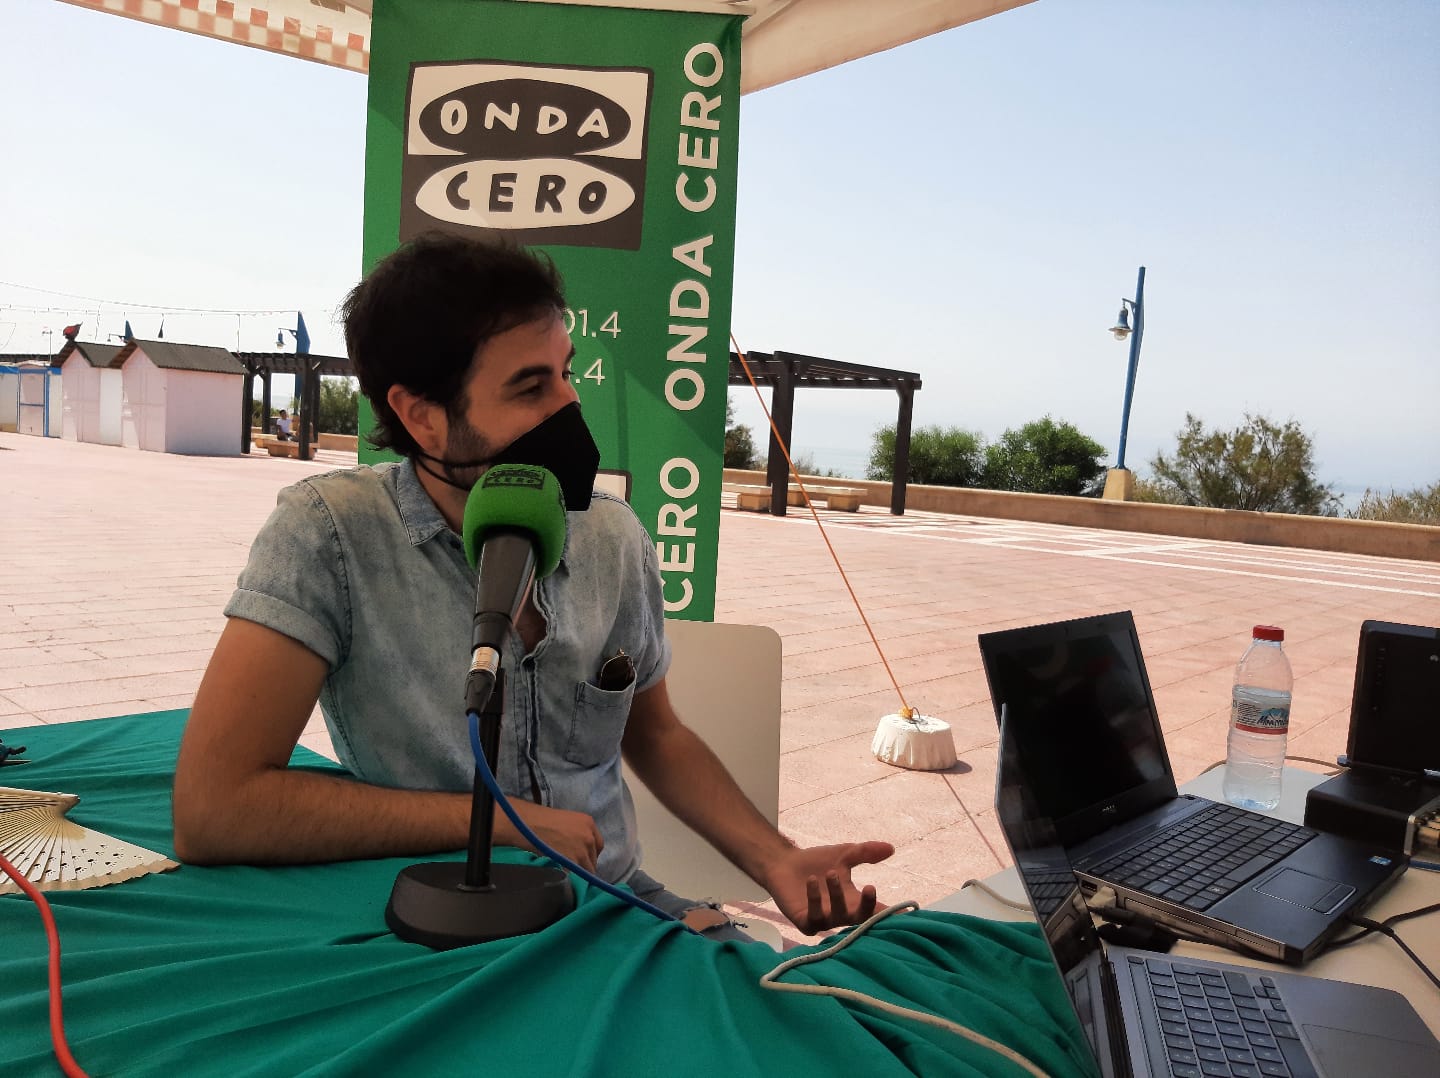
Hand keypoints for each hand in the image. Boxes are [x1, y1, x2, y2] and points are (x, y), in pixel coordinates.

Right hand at [500, 802, 604, 873]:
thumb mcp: (567, 821)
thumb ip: (577, 833)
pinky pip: (577, 875)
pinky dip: (572, 877)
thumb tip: (579, 848)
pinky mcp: (573, 862)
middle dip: (585, 863)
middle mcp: (589, 836)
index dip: (591, 852)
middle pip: (594, 857)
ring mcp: (582, 850)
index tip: (583, 857)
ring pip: (587, 869)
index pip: (598, 844)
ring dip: (579, 872)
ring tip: (568, 872)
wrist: (529, 825)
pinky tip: (563, 874)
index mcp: (589, 823)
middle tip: (573, 866)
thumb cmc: (542, 820)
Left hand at [762, 841, 894, 933]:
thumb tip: (890, 848)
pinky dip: (814, 900)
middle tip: (870, 887)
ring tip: (831, 872)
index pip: (875, 910)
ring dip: (837, 896)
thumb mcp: (844, 854)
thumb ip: (866, 852)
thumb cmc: (816, 862)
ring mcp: (822, 920)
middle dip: (866, 907)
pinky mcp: (804, 921)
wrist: (784, 863)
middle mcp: (840, 914)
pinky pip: (813, 918)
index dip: (891, 913)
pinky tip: (813, 881)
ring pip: (836, 918)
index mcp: (853, 900)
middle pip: (860, 919)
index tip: (906, 912)